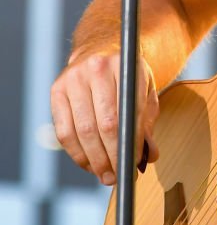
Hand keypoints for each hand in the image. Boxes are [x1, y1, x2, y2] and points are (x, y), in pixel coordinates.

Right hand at [50, 50, 159, 185]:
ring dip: (94, 160)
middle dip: (113, 156)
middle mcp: (97, 67)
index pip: (128, 112)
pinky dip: (76, 153)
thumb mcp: (145, 89)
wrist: (102, 48)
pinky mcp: (57, 89)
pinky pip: (64, 131)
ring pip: (83, 131)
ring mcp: (74, 78)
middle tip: (119, 176)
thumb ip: (148, 120)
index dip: (131, 143)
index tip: (135, 163)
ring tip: (105, 175)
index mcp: (125, 65)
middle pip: (105, 124)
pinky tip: (88, 163)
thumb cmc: (128, 75)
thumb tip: (151, 155)